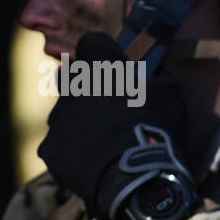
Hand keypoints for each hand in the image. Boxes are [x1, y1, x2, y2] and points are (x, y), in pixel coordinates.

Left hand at [37, 32, 187, 216]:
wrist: (137, 177)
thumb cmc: (156, 129)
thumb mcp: (170, 93)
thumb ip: (155, 77)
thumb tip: (151, 73)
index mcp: (98, 69)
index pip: (91, 43)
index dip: (105, 52)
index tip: (118, 65)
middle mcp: (69, 89)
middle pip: (72, 79)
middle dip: (87, 87)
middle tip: (109, 106)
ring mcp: (56, 121)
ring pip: (64, 113)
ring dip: (80, 120)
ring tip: (102, 141)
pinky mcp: (49, 149)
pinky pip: (60, 144)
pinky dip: (73, 150)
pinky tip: (93, 161)